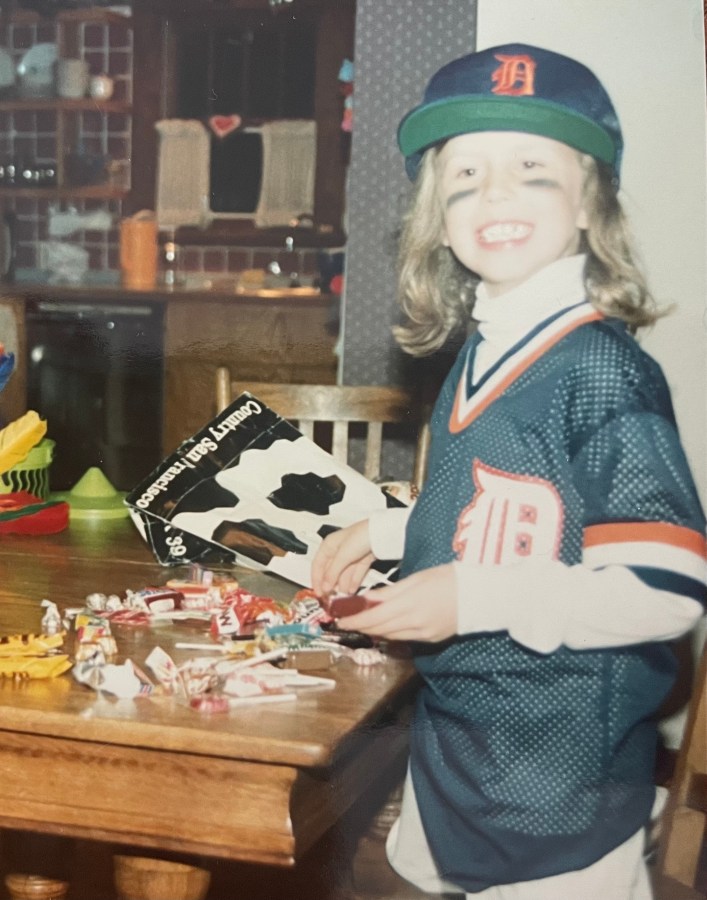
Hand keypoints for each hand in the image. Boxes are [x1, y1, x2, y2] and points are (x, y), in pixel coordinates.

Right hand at [311, 519, 375, 596]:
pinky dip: (353, 582)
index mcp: (329, 545)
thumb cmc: (361, 535)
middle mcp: (339, 550)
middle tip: (330, 597)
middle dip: (330, 584)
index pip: (318, 565)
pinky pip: (355, 573)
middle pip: (331, 571)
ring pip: (344, 574)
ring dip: (343, 585)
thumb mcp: (342, 556)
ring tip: (343, 595)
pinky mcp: (363, 559)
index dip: (316, 579)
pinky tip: (352, 590)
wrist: (382, 533)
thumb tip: (324, 586)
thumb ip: (332, 572)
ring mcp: (351, 555)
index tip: (318, 592)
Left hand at [336, 563, 457, 643]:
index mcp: (410, 604)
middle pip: (379, 629)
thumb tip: (367, 599)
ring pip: (390, 636)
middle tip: (346, 621)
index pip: (373, 616)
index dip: (354, 619)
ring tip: (361, 623)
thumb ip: (390, 591)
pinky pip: (404, 638)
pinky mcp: (431, 639)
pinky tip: (384, 627)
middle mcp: (415, 623)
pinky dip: (390, 633)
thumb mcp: (417, 578)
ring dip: (373, 631)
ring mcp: (424, 634)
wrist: (482, 595)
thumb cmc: (452, 579)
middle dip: (360, 626)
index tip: (340, 619)